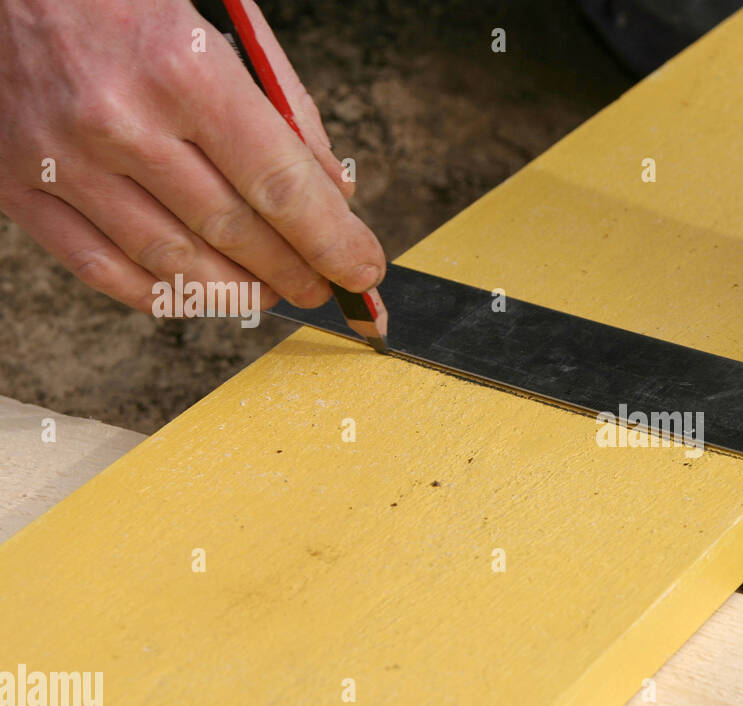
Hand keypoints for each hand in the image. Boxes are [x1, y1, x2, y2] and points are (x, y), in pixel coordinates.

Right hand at [0, 0, 384, 313]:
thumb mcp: (219, 26)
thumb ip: (282, 111)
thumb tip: (331, 195)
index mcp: (181, 69)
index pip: (280, 185)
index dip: (333, 240)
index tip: (362, 269)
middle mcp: (120, 120)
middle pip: (234, 231)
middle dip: (294, 271)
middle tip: (323, 286)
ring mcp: (63, 157)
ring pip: (171, 262)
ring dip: (236, 291)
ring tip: (269, 293)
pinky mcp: (15, 182)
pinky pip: (99, 268)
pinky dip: (160, 295)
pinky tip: (198, 295)